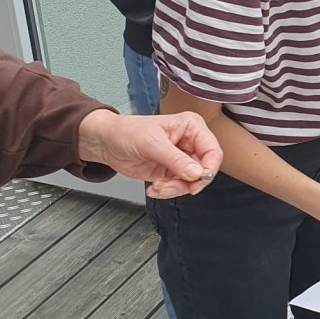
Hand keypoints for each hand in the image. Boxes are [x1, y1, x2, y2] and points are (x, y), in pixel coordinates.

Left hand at [77, 109, 221, 197]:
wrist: (107, 143)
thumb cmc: (127, 133)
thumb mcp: (152, 144)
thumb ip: (176, 159)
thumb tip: (197, 174)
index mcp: (192, 127)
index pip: (213, 150)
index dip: (208, 169)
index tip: (196, 182)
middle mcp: (191, 142)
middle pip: (204, 169)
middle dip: (187, 182)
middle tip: (169, 186)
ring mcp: (182, 158)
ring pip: (192, 181)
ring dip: (175, 189)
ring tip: (157, 187)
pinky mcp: (173, 171)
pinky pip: (179, 187)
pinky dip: (167, 191)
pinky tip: (154, 188)